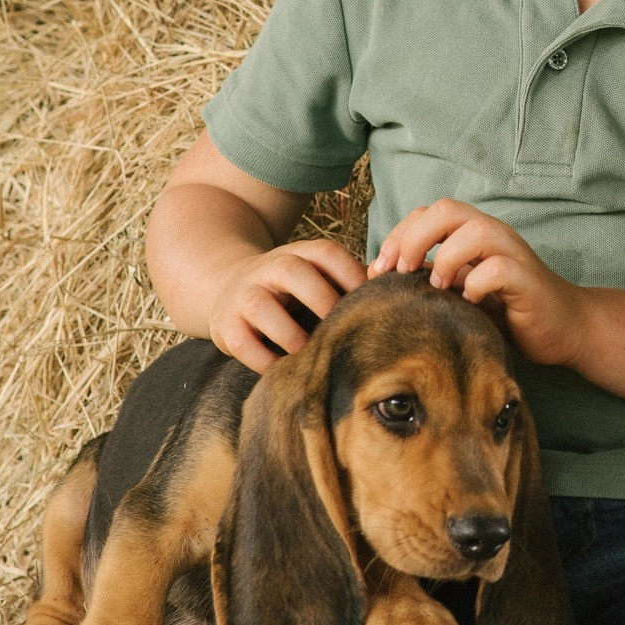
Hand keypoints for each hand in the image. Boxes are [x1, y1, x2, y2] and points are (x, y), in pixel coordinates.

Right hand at [208, 238, 366, 371]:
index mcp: (300, 254)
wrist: (229, 289)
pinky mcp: (224, 324)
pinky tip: (284, 371)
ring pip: (261, 306)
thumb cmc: (292, 290)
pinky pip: (241, 342)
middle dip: (321, 300)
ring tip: (311, 356)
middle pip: (293, 271)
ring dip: (289, 334)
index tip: (370, 303)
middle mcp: (269, 268)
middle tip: (341, 331)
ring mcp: (244, 294)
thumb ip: (350, 283)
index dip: (351, 275)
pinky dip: (263, 361)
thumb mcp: (317, 277)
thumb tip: (400, 290)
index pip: (327, 253)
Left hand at [372, 199, 589, 368]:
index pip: (429, 213)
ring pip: (476, 230)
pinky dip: (477, 283)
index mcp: (473, 235)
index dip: (399, 234)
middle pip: (448, 210)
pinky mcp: (528, 280)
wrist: (564, 327)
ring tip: (436, 285)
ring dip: (447, 256)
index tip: (381, 268)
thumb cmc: (507, 311)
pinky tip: (469, 301)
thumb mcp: (461, 291)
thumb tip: (379, 277)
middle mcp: (493, 236)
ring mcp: (513, 254)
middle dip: (414, 237)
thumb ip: (431, 278)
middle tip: (401, 271)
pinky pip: (499, 269)